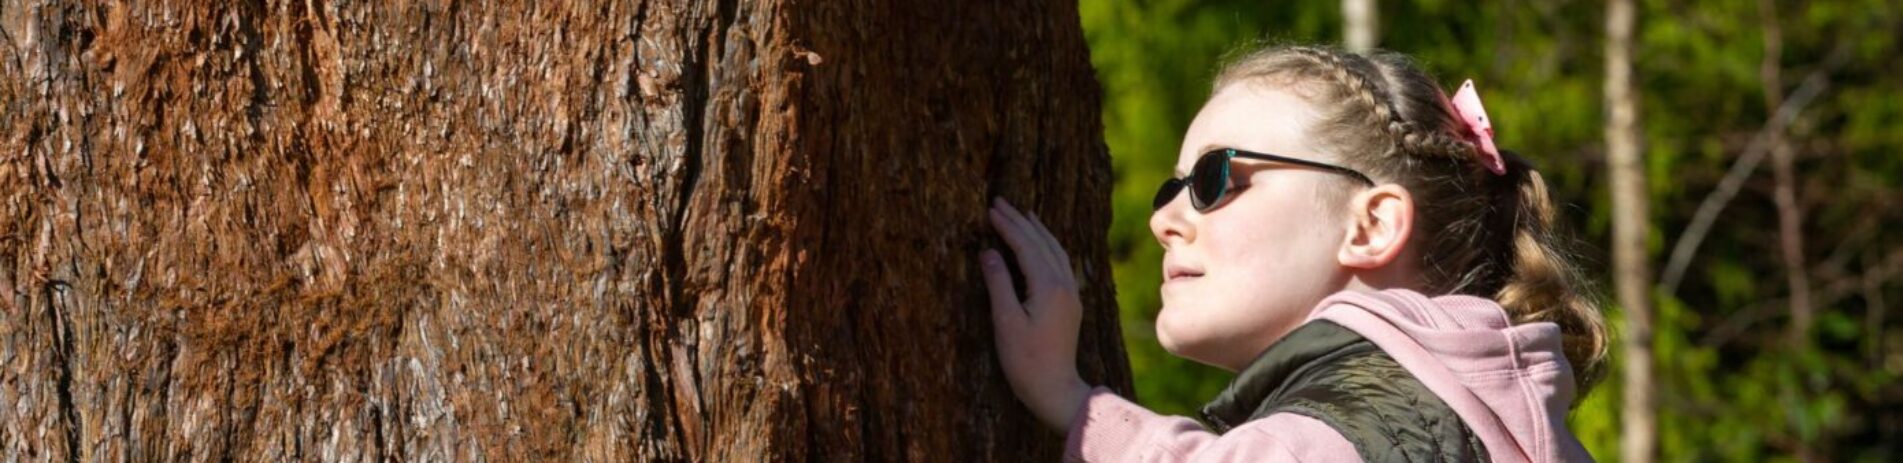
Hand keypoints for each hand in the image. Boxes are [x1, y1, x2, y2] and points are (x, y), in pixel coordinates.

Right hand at [980, 198, 1092, 430]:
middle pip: (1042, 242)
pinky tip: (1041, 245)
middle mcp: (1064, 284)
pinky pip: (1061, 263)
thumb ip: (998, 283)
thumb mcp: (1005, 322)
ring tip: (1023, 214)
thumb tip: (989, 252)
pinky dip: (1048, 246)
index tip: (990, 208)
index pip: (1025, 245)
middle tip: (1001, 202)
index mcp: (1048, 286)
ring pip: (1056, 250)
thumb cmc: (1026, 361)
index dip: (1007, 226)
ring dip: (1038, 230)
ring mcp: (1071, 293)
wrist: (1055, 388)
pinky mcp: (1070, 303)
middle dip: (1021, 221)